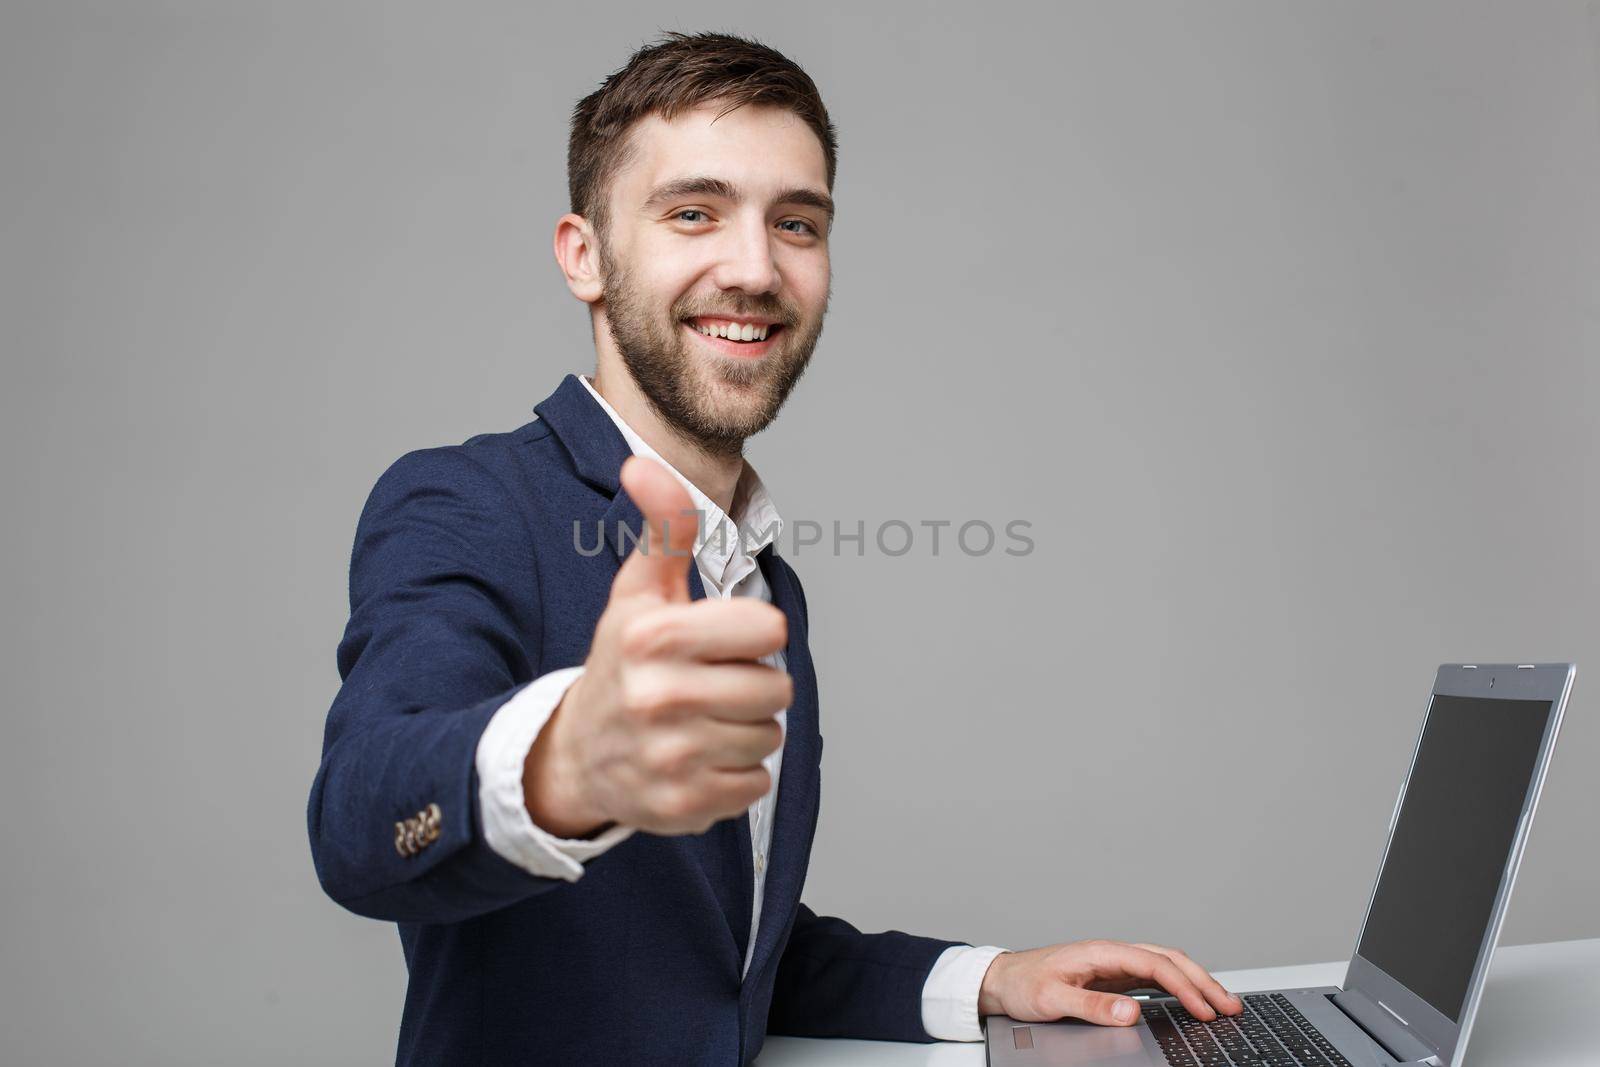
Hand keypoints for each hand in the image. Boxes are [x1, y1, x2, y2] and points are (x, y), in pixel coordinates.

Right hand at [522, 455, 791, 836]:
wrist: (576, 755)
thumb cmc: (621, 664)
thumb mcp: (638, 591)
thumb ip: (661, 527)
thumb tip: (641, 464)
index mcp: (650, 637)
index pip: (767, 628)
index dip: (752, 632)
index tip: (723, 639)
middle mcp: (658, 698)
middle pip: (775, 688)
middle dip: (752, 684)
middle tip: (710, 684)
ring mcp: (671, 757)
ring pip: (769, 737)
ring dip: (745, 729)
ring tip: (701, 720)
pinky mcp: (684, 805)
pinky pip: (756, 784)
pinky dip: (735, 774)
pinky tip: (698, 758)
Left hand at [977, 939, 1242, 1025]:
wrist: (1003, 979)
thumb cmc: (1024, 984)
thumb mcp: (1052, 998)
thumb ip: (1092, 1006)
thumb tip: (1131, 1010)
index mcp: (1102, 952)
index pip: (1155, 965)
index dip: (1184, 987)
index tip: (1204, 1010)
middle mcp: (1112, 954)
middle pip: (1169, 960)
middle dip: (1203, 981)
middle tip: (1230, 1006)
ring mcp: (1114, 965)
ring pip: (1166, 966)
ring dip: (1196, 982)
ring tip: (1222, 1003)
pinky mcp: (1113, 978)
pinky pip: (1155, 978)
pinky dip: (1179, 987)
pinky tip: (1191, 1001)